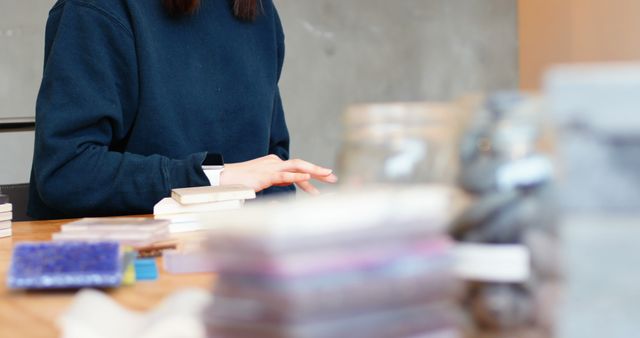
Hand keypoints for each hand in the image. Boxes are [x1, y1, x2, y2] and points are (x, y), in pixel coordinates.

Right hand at [219, 155, 337, 193]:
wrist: (223, 178)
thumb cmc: (241, 182)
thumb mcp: (264, 181)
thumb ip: (278, 181)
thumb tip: (290, 185)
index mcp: (275, 164)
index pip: (298, 168)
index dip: (313, 175)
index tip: (327, 180)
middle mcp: (275, 163)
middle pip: (301, 164)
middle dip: (319, 170)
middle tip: (334, 178)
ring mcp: (270, 167)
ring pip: (297, 166)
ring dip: (313, 171)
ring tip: (327, 175)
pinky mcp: (265, 175)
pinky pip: (284, 175)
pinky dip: (297, 176)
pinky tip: (308, 179)